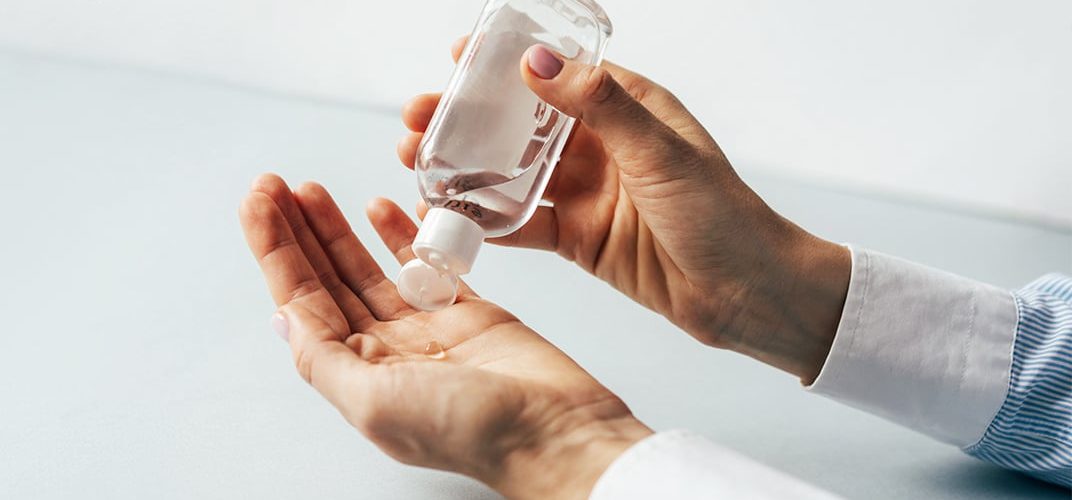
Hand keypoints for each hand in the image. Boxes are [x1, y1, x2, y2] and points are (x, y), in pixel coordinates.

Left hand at [239, 174, 651, 498]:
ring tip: (313, 191)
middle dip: (297, 231)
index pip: (301, 300)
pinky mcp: (467, 312)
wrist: (556, 431)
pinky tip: (377, 208)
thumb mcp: (375, 401)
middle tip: (275, 184)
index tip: (259, 201)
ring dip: (337, 229)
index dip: (275, 249)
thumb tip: (283, 319)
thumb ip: (324, 358)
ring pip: (367, 268)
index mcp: (357, 373)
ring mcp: (425, 329)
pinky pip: (423, 265)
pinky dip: (398, 234)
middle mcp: (384, 351)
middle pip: (326, 279)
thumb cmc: (470, 430)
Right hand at [398, 39, 850, 382]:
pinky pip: (522, 223)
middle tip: (418, 117)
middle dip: (467, 118)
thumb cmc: (722, 215)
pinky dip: (484, 219)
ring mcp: (587, 193)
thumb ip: (598, 106)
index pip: (556, 72)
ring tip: (416, 159)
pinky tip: (445, 213)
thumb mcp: (660, 150)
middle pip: (520, 123)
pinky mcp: (578, 238)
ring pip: (511, 172)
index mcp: (627, 108)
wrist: (745, 294)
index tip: (456, 57)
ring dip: (464, 165)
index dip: (504, 63)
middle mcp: (602, 146)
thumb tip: (538, 61)